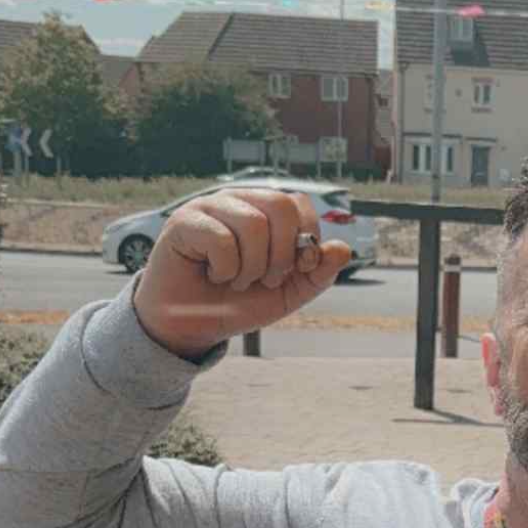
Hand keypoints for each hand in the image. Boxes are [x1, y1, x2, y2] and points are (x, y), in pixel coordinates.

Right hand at [132, 188, 353, 354]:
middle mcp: (238, 201)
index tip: (295, 270)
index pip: (300, 204)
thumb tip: (343, 249)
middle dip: (282, 254)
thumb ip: (317, 273)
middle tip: (265, 279)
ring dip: (251, 267)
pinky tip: (215, 276)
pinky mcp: (183, 222)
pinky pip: (221, 239)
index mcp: (264, 210)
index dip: (306, 239)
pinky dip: (225, 269)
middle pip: (281, 205)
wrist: (192, 327)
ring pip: (253, 223)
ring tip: (236, 280)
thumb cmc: (236, 302)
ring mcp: (209, 207)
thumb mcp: (287, 293)